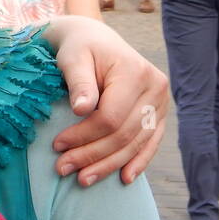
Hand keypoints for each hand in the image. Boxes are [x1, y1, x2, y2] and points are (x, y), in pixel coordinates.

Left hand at [45, 15, 169, 185]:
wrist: (95, 40)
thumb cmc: (79, 48)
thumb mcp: (73, 58)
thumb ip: (79, 82)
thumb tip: (81, 109)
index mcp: (135, 73)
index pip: (110, 117)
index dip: (84, 136)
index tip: (57, 146)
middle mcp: (155, 88)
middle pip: (124, 134)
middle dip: (92, 155)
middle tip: (62, 169)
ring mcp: (161, 102)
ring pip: (137, 143)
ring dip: (110, 165)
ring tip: (83, 179)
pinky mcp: (160, 112)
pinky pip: (151, 142)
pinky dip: (138, 161)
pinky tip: (124, 178)